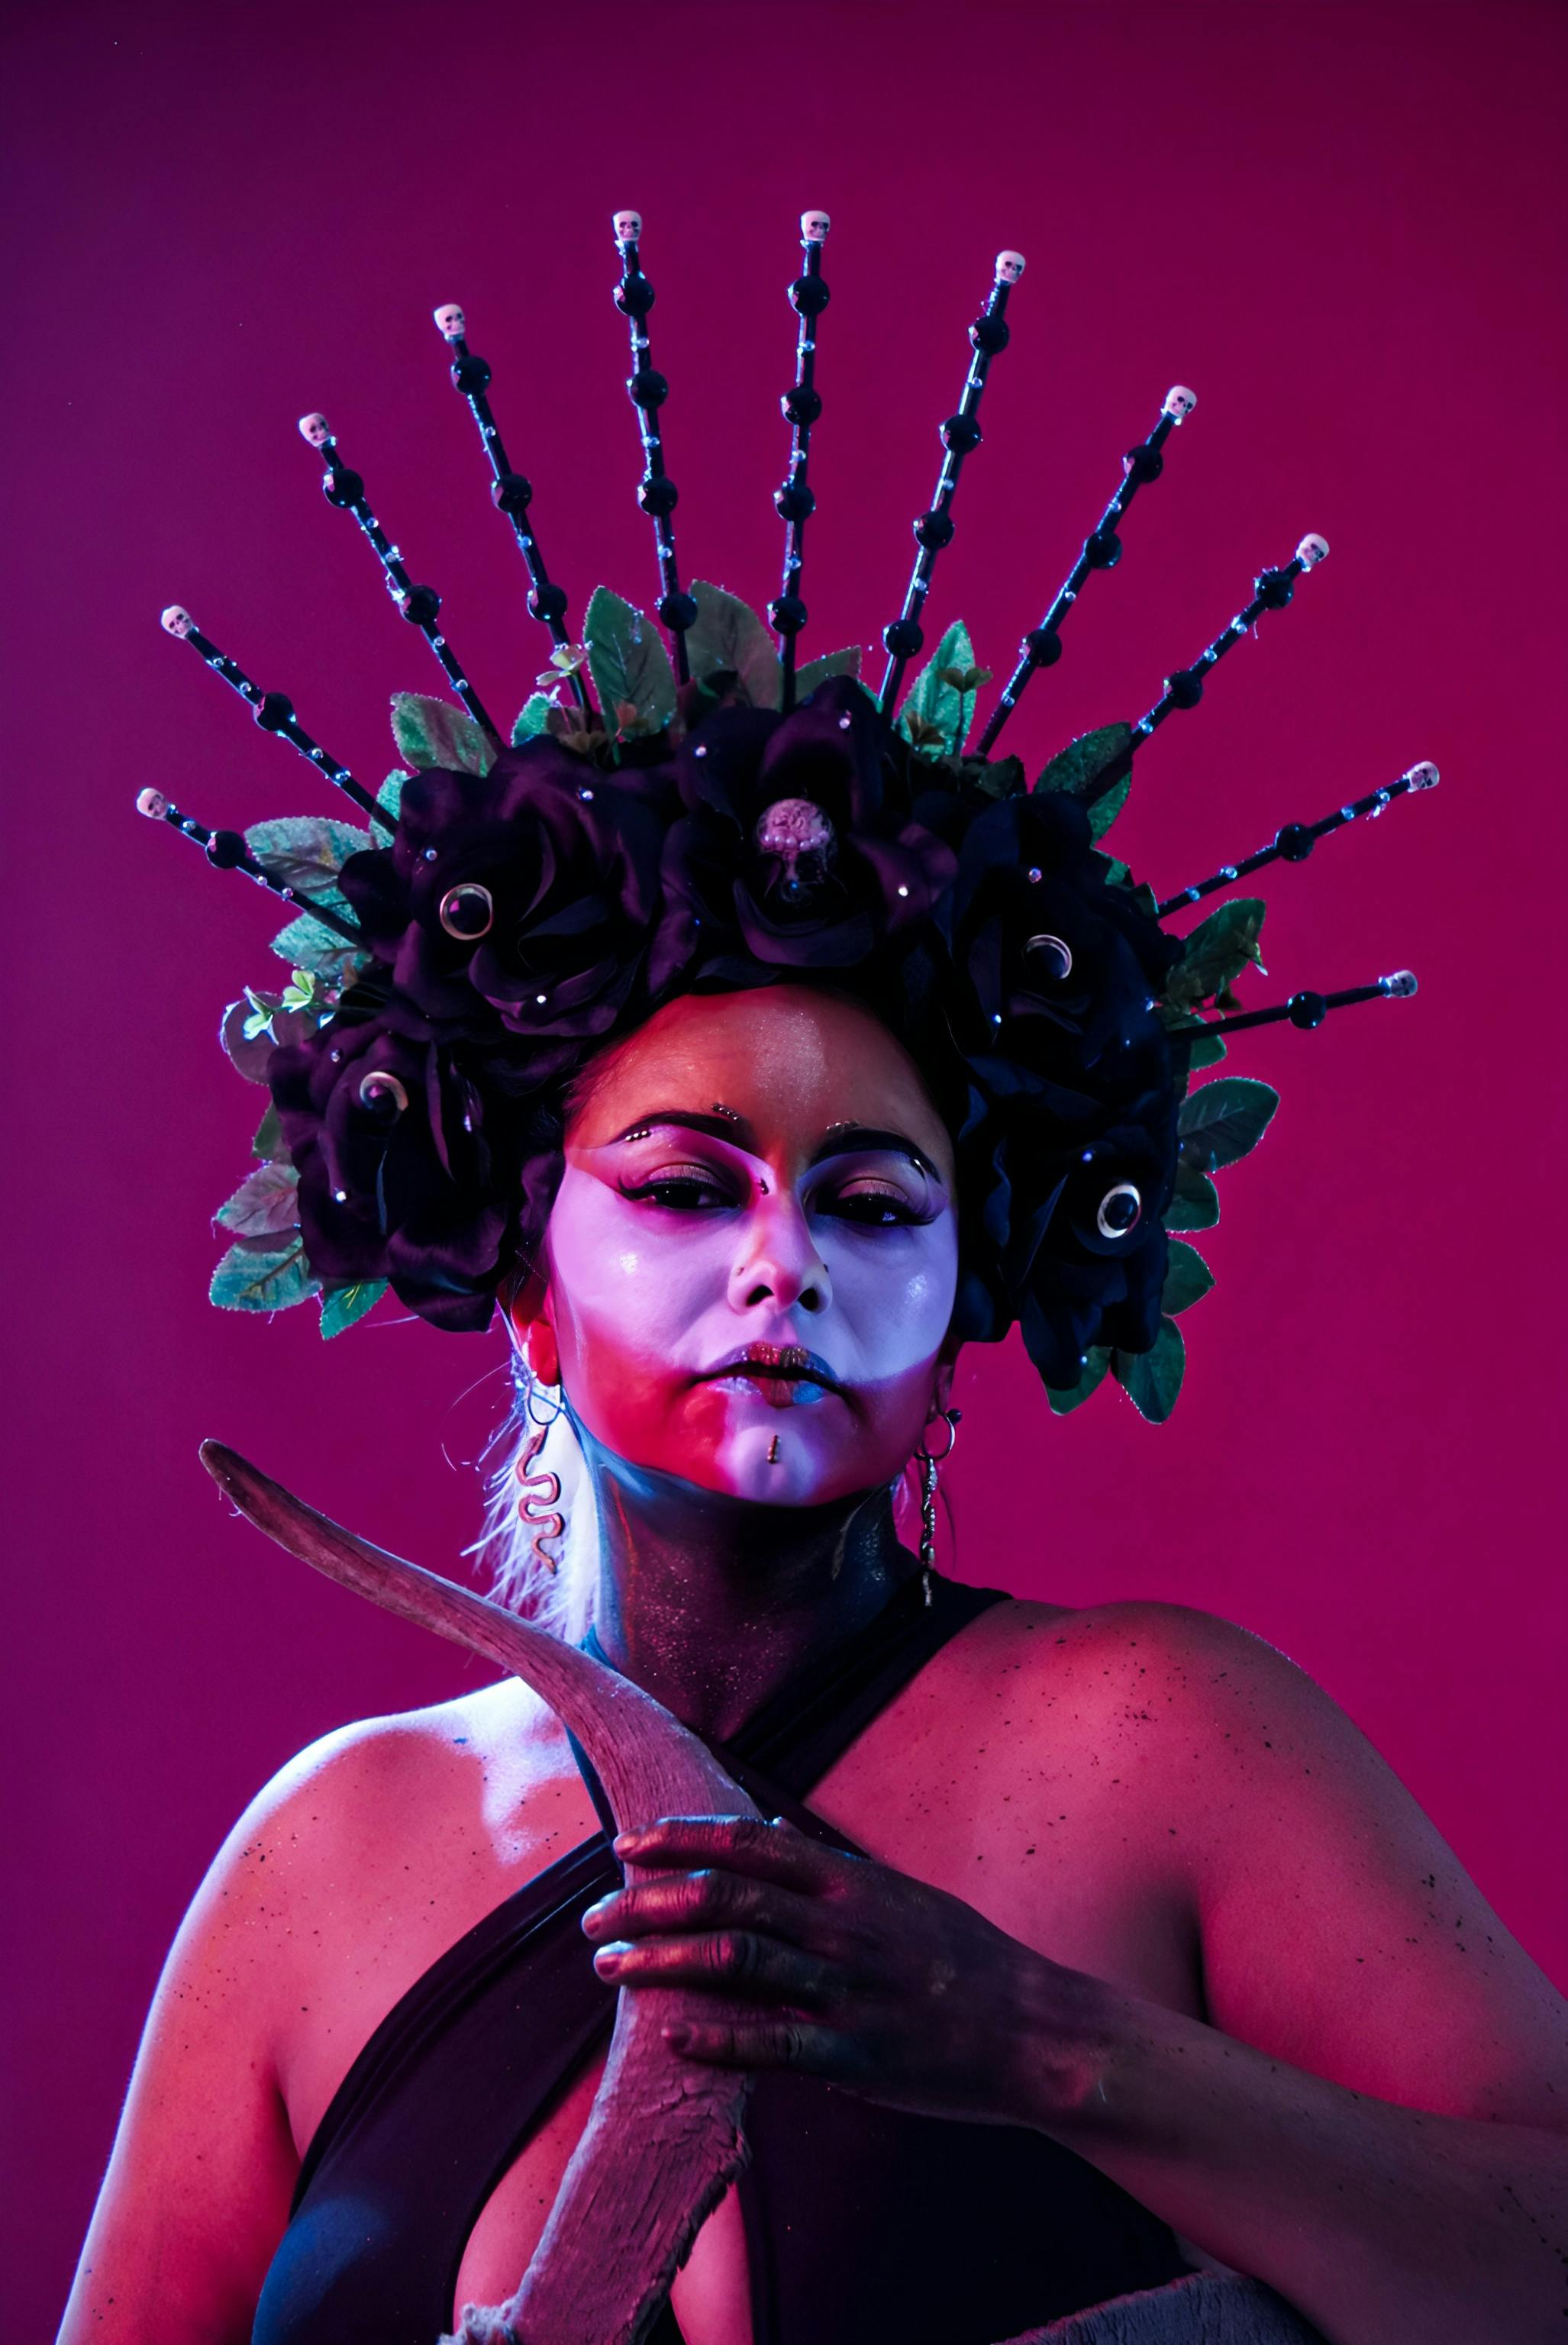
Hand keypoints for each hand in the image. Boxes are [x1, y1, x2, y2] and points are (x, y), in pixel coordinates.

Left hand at [581, 1813, 1102, 2129]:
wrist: (1039, 2034)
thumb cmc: (964, 1961)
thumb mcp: (900, 1897)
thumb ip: (833, 1873)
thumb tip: (777, 1834)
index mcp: (851, 1882)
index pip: (750, 1844)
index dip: (683, 1839)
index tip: (626, 1844)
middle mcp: (844, 1926)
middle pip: (726, 1899)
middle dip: (648, 1902)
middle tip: (591, 1916)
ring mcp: (851, 1990)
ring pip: (736, 1963)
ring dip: (661, 1962)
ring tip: (608, 1968)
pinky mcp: (860, 2055)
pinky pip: (776, 2044)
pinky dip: (720, 2039)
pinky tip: (673, 2040)